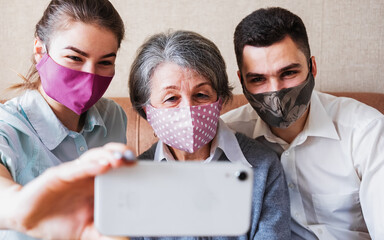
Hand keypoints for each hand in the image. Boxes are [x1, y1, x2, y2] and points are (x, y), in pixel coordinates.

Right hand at [8, 143, 133, 239]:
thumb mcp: (87, 231)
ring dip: (109, 156)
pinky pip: (75, 168)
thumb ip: (105, 234)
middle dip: (123, 155)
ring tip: (121, 158)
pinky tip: (102, 164)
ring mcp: (74, 173)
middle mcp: (89, 176)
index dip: (132, 167)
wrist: (29, 220)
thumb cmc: (60, 222)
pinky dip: (90, 165)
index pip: (119, 170)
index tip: (148, 169)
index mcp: (99, 185)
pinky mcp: (58, 175)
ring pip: (94, 158)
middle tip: (135, 158)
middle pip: (109, 158)